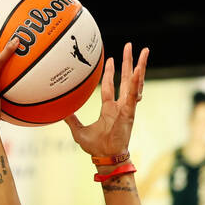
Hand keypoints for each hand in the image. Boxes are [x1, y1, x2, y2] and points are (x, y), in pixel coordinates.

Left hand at [64, 42, 149, 157]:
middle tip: (130, 46)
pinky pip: (133, 94)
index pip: (109, 86)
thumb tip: (59, 112)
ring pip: (134, 83)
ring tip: (145, 51)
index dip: (110, 72)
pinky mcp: (129, 112)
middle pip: (125, 79)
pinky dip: (137, 81)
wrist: (105, 157)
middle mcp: (120, 105)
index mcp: (109, 108)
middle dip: (128, 62)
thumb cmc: (95, 148)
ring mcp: (126, 107)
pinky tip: (139, 69)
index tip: (111, 59)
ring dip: (139, 66)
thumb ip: (71, 119)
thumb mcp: (78, 131)